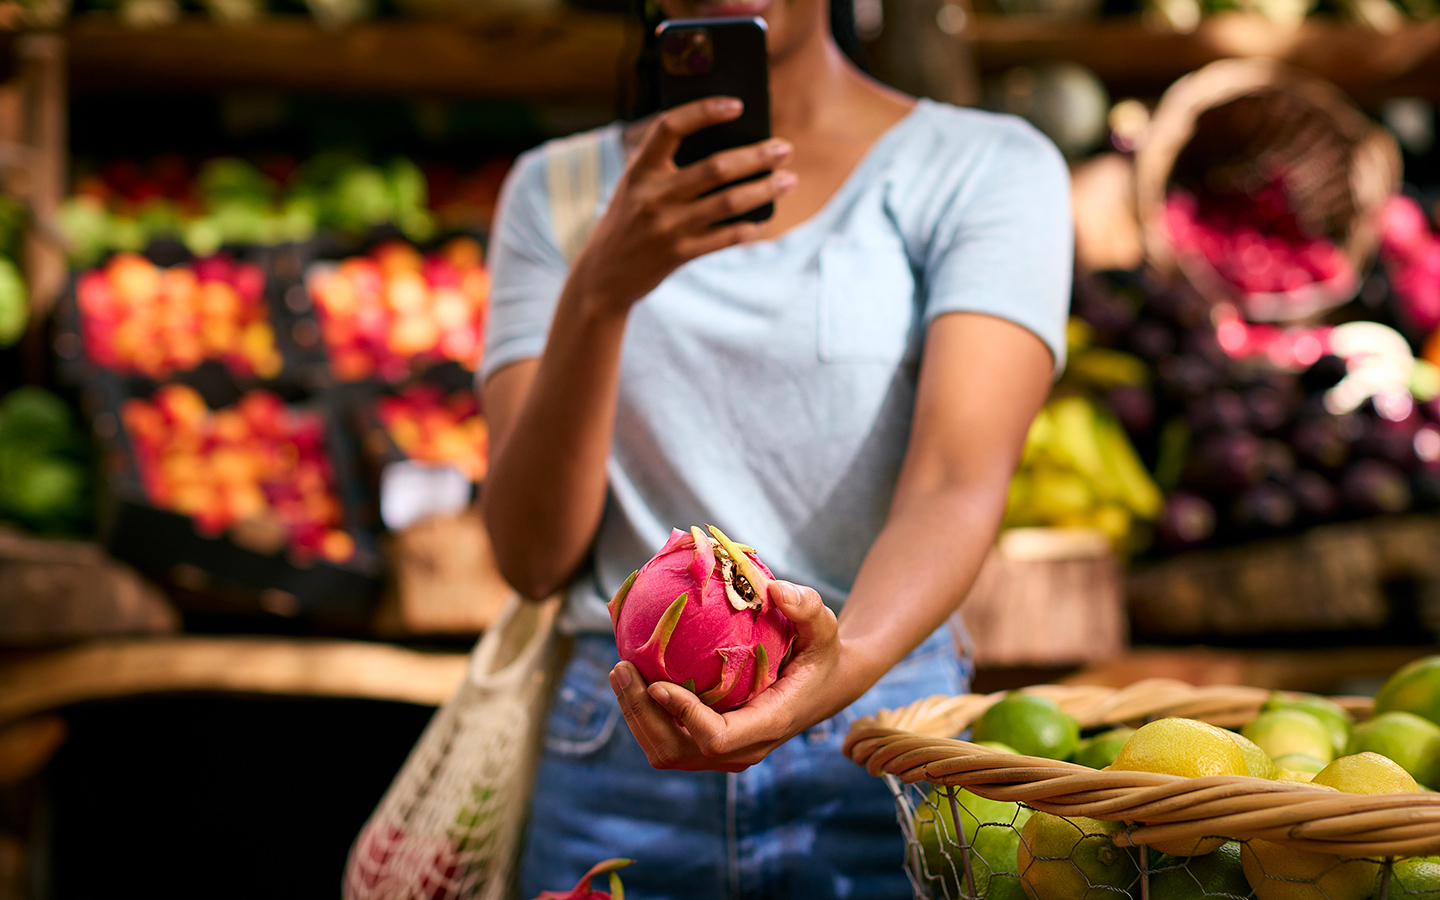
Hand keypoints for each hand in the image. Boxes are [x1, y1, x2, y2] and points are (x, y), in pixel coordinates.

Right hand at [566, 96, 796, 316]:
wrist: (602, 276)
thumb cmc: (628, 222)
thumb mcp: (634, 187)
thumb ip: (665, 167)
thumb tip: (730, 147)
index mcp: (639, 170)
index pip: (671, 127)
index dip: (704, 111)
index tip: (736, 105)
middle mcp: (652, 196)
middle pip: (715, 168)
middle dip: (757, 156)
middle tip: (784, 149)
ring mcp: (666, 227)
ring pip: (728, 202)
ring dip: (764, 190)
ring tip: (788, 180)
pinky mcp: (677, 255)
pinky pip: (724, 238)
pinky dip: (747, 229)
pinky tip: (762, 221)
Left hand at [607, 580, 850, 772]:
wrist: (826, 684)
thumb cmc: (821, 650)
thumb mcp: (824, 626)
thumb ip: (806, 607)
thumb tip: (774, 589)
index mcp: (769, 723)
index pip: (717, 737)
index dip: (684, 715)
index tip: (657, 683)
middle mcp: (744, 749)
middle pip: (679, 750)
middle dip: (642, 715)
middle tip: (621, 668)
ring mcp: (726, 753)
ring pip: (666, 752)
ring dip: (635, 717)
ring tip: (619, 671)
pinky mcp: (711, 746)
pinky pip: (668, 741)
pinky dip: (644, 715)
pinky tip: (633, 676)